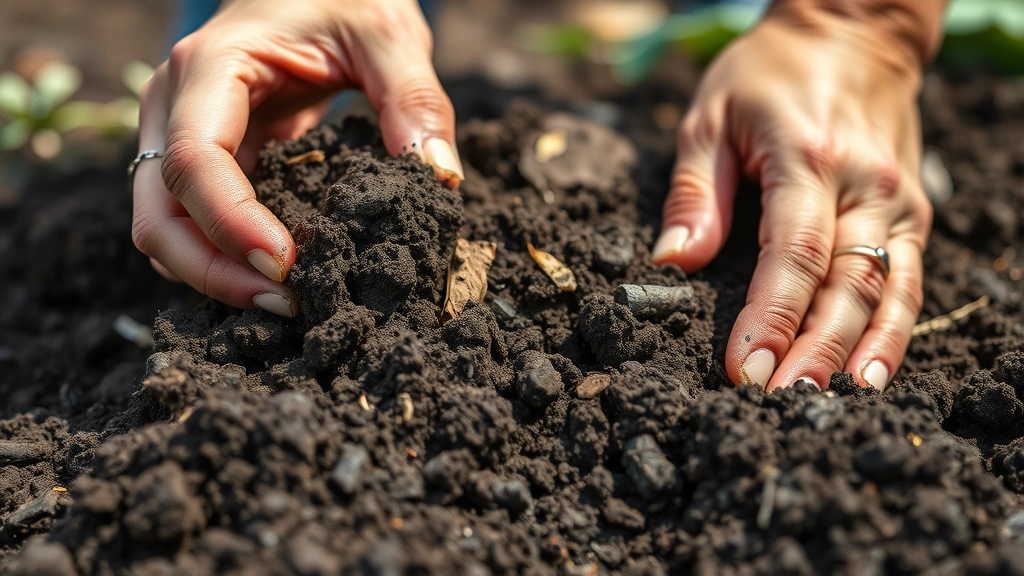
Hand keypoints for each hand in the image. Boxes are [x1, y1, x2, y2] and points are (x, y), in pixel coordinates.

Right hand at [131, 0, 462, 316]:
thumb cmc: (343, 0)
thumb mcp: (387, 34)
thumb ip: (416, 100)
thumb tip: (439, 179)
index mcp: (211, 67)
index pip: (195, 160)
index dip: (231, 224)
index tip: (285, 268)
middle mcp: (174, 104)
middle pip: (159, 213)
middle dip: (214, 270)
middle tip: (287, 304)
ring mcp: (176, 135)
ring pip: (164, 229)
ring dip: (214, 275)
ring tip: (287, 301)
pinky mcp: (200, 161)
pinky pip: (191, 224)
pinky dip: (222, 259)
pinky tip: (278, 278)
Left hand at [652, 8, 934, 390]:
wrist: (851, 33)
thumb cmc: (767, 75)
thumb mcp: (709, 117)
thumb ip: (694, 193)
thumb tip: (674, 262)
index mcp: (807, 159)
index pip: (793, 253)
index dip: (769, 317)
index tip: (743, 369)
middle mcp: (862, 186)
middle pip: (844, 284)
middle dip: (812, 351)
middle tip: (779, 403)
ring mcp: (896, 201)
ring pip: (886, 291)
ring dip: (860, 353)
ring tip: (833, 404)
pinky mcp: (912, 212)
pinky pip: (907, 281)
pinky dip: (895, 330)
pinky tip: (873, 373)